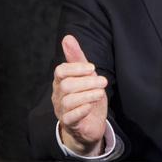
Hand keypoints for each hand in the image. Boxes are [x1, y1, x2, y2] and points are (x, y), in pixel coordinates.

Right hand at [52, 35, 108, 155]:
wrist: (90, 124)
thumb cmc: (87, 96)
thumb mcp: (85, 75)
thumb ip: (77, 58)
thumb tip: (67, 37)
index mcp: (61, 81)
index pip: (60, 71)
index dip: (76, 68)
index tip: (92, 68)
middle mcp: (58, 95)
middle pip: (66, 85)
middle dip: (87, 82)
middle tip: (103, 81)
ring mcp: (62, 110)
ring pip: (68, 100)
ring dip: (88, 94)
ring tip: (101, 93)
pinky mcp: (69, 124)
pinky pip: (70, 117)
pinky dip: (82, 110)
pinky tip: (91, 105)